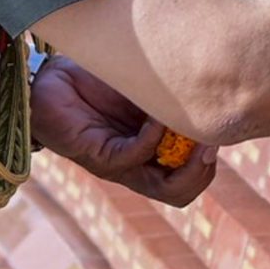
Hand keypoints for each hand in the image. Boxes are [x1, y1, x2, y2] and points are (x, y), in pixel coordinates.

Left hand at [29, 53, 217, 208]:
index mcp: (152, 151)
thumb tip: (210, 81)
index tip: (220, 132)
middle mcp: (138, 164)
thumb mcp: (143, 84)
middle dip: (203, 172)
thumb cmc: (96, 76)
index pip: (191, 178)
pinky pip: (133, 157)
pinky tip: (157, 115)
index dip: (208, 164)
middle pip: (181, 192)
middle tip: (211, 143)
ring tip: (196, 138)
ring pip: (164, 189)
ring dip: (187, 166)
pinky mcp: (96, 156)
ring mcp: (118, 164)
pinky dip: (152, 138)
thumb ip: (168, 92)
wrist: (49, 77)